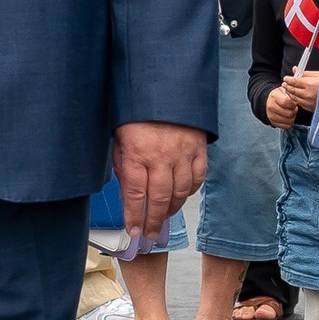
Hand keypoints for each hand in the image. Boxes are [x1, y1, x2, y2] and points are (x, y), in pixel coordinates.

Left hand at [112, 121, 205, 245]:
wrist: (164, 85)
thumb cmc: (137, 112)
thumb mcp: (119, 137)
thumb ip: (123, 165)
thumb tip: (127, 193)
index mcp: (136, 152)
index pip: (134, 194)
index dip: (133, 216)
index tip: (133, 231)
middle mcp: (160, 156)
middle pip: (158, 199)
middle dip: (152, 221)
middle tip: (149, 235)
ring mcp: (182, 152)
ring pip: (179, 193)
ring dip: (171, 210)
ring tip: (162, 218)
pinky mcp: (198, 148)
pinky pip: (197, 178)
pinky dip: (189, 192)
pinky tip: (181, 197)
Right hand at [264, 86, 298, 129]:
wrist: (269, 101)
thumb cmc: (278, 95)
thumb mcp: (283, 89)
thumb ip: (290, 93)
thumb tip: (296, 98)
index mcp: (274, 96)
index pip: (286, 102)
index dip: (293, 103)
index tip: (294, 103)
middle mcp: (271, 107)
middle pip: (289, 113)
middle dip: (294, 110)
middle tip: (293, 107)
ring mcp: (271, 116)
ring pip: (289, 121)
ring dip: (293, 117)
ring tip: (291, 111)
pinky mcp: (274, 123)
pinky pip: (287, 126)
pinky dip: (290, 122)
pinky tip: (289, 117)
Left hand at [281, 70, 318, 115]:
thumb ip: (305, 73)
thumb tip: (295, 69)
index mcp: (310, 84)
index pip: (294, 81)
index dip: (289, 79)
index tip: (286, 78)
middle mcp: (308, 94)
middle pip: (293, 90)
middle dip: (288, 86)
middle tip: (285, 83)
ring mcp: (309, 102)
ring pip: (295, 97)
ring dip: (290, 93)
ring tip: (288, 89)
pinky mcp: (311, 108)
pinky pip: (300, 103)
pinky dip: (296, 99)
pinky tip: (295, 96)